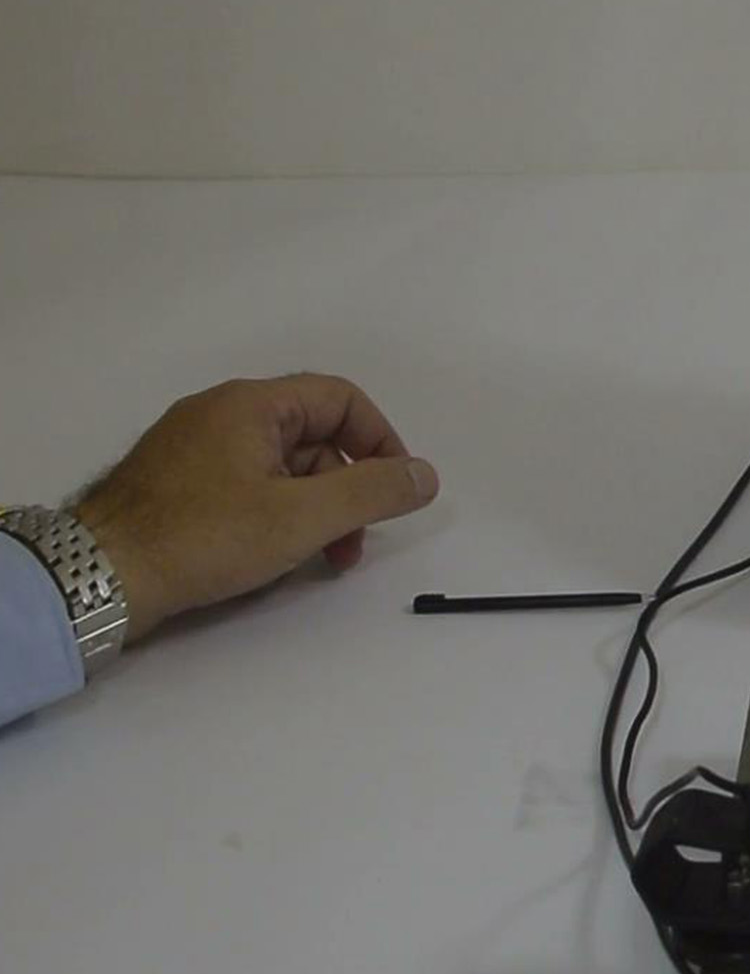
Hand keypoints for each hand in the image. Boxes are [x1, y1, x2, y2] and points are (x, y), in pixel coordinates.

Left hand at [72, 374, 439, 640]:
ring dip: (314, 510)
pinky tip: (273, 556)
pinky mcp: (177, 481)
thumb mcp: (301, 517)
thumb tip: (427, 475)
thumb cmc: (204, 537)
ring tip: (319, 561)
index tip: (394, 493)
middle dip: (347, 489)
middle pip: (313, 436)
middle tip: (355, 544)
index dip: (380, 442)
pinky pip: (247, 484)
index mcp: (251, 405)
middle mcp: (221, 412)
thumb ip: (372, 493)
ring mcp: (194, 446)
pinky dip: (276, 515)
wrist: (99, 574)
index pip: (341, 400)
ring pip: (281, 466)